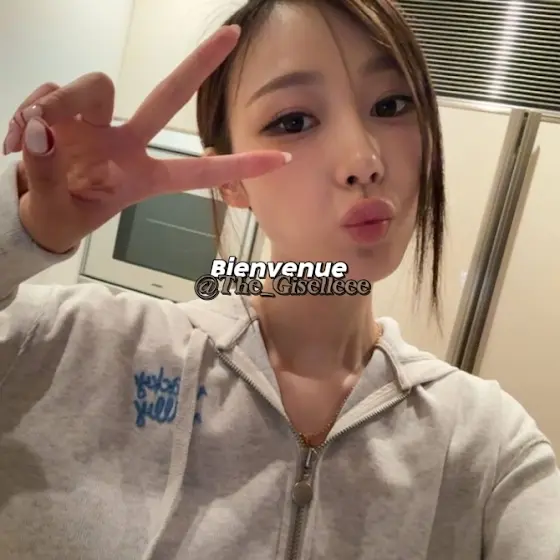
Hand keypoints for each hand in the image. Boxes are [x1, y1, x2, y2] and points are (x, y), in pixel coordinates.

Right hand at [2, 25, 289, 253]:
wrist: (26, 210)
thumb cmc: (55, 218)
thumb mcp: (58, 213)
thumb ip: (50, 175)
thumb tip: (44, 133)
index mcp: (142, 178)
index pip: (197, 170)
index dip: (239, 166)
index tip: (282, 158)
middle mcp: (126, 143)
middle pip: (167, 96)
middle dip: (199, 65)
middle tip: (233, 33)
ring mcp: (98, 122)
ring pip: (96, 86)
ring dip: (59, 104)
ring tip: (29, 138)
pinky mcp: (65, 107)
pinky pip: (52, 91)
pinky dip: (30, 108)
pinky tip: (17, 138)